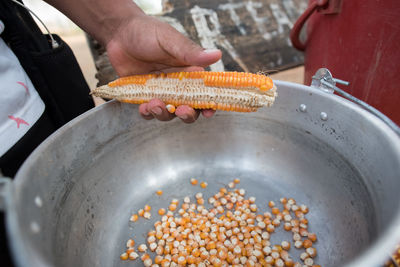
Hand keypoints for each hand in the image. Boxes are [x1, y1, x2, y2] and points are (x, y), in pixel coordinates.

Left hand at [105, 14, 221, 122]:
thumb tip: (217, 55)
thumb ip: (190, 52)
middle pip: (189, 108)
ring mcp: (160, 92)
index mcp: (189, 71)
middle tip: (180, 110)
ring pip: (169, 113)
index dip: (209, 104)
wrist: (119, 33)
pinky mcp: (144, 96)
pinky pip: (149, 111)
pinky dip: (148, 113)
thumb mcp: (169, 40)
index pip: (204, 92)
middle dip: (187, 114)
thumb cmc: (148, 32)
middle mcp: (177, 84)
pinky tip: (144, 107)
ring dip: (164, 114)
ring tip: (154, 104)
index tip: (208, 111)